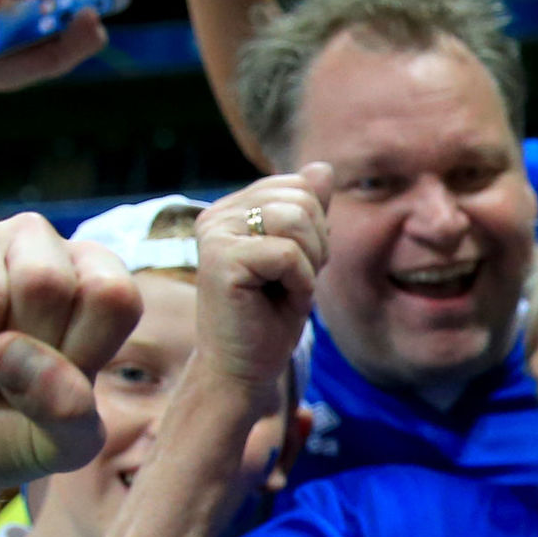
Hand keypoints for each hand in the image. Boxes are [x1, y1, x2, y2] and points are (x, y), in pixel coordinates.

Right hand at [194, 170, 332, 395]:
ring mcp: (215, 234)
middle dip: (315, 246)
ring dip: (307, 264)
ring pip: (296, 221)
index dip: (316, 228)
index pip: (298, 185)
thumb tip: (322, 167)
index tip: (295, 266)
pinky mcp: (219, 259)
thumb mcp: (301, 258)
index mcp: (233, 208)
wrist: (242, 369)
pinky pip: (286, 254)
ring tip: (283, 289)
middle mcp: (217, 214)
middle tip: (291, 282)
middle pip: (301, 199)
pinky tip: (276, 300)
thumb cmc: (269, 318)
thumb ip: (309, 213)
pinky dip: (298, 282)